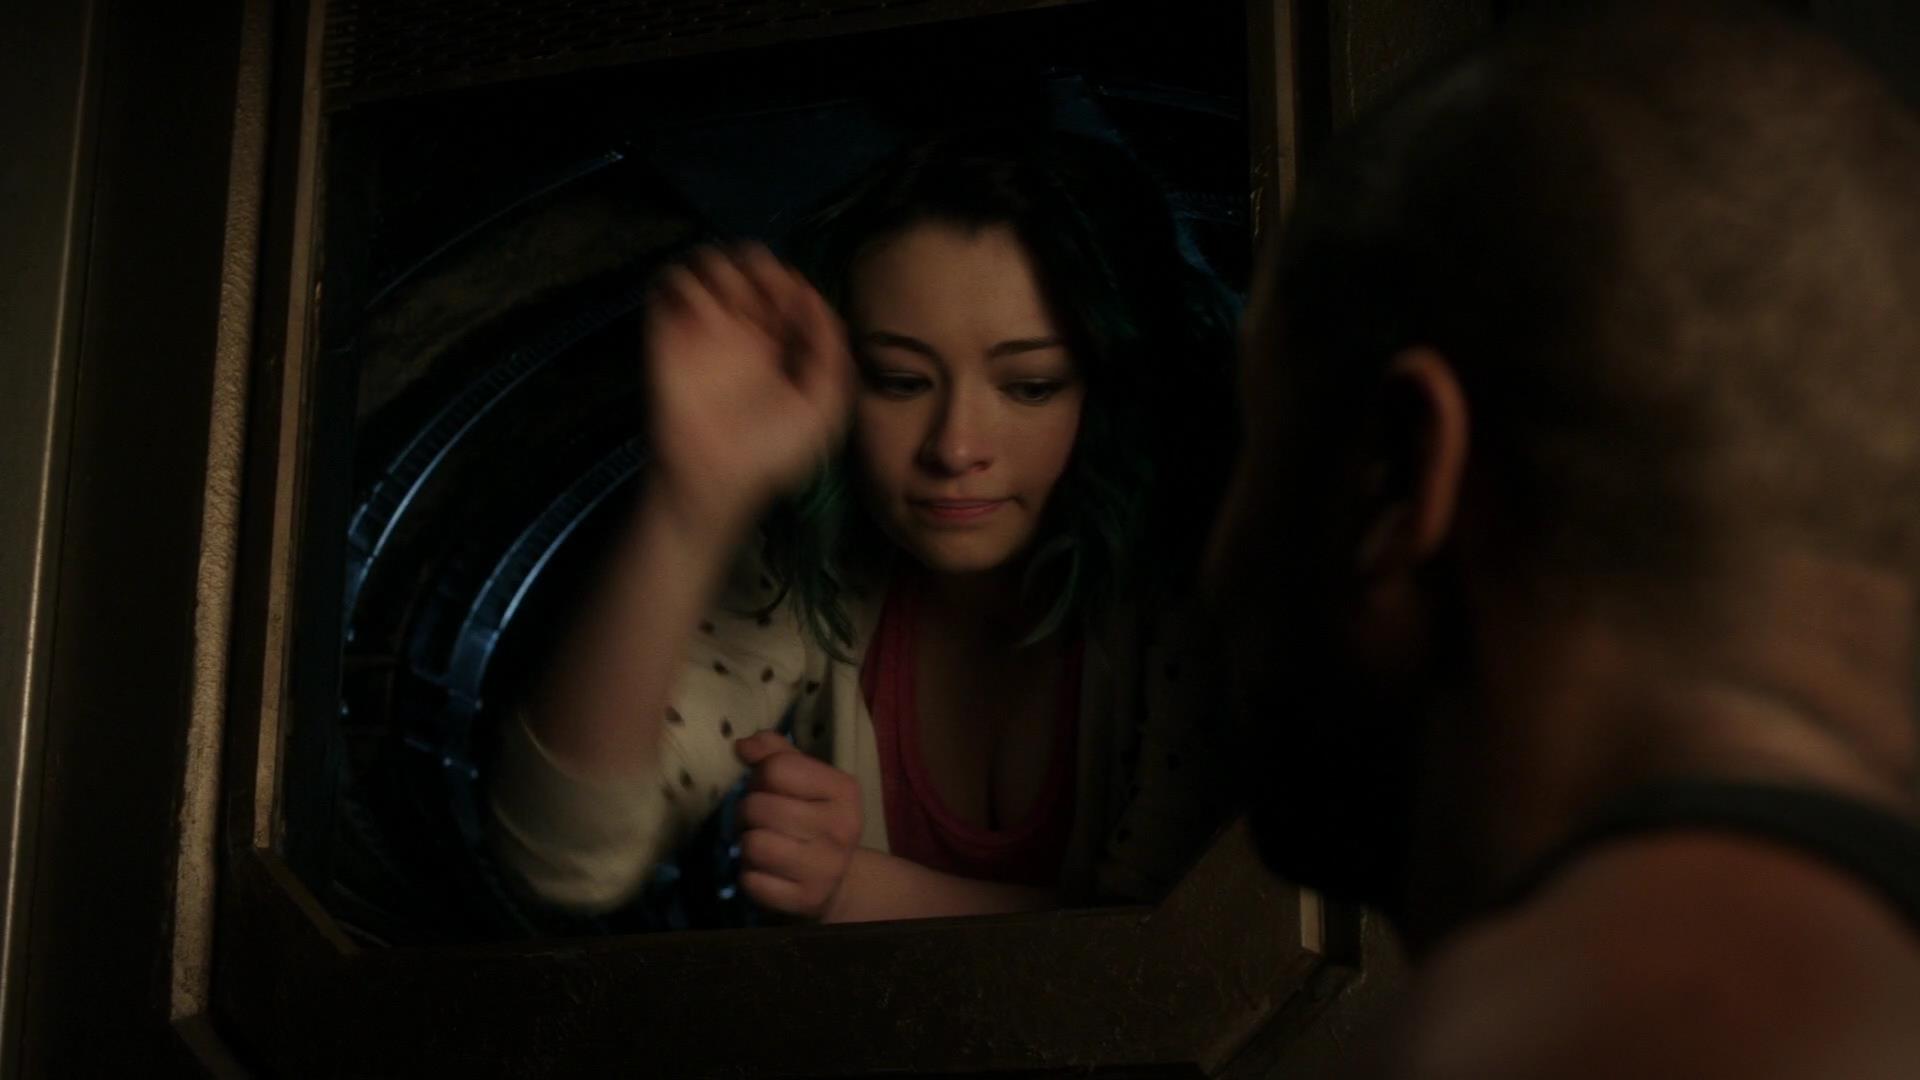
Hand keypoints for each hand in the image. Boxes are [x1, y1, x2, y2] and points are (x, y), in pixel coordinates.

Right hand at [645, 244, 854, 533]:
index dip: (790, 280)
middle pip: (746, 264)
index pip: (783, 285)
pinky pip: (670, 283)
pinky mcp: (668, 333)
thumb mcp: (823, 407)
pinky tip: (705, 312)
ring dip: (722, 267)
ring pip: (707, 263)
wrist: (717, 477)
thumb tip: (814, 298)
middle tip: (762, 288)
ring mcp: (702, 327)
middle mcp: (739, 328)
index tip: (794, 295)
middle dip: (757, 263)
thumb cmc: (773, 451)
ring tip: (732, 302)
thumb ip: (829, 352)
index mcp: (778, 342)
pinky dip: (686, 284)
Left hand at [732, 731, 862, 919]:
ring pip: (752, 844)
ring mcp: (827, 868)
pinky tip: (767, 872)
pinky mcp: (806, 900)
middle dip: (747, 812)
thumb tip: (742, 746)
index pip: (777, 768)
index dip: (760, 776)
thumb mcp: (804, 779)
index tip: (766, 789)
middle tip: (759, 821)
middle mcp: (842, 828)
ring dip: (747, 845)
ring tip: (763, 844)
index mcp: (844, 789)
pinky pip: (751, 881)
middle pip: (759, 806)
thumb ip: (775, 754)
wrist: (836, 881)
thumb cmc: (813, 819)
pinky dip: (750, 875)